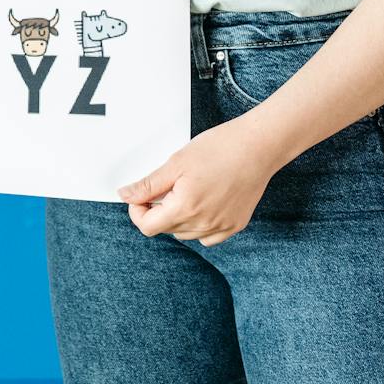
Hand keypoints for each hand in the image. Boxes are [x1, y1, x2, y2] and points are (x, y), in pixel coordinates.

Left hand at [121, 118, 279, 245]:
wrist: (258, 146)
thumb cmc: (220, 148)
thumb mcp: (176, 163)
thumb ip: (148, 185)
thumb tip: (125, 196)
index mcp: (185, 208)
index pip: (147, 227)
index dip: (137, 210)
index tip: (141, 196)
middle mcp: (203, 224)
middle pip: (165, 229)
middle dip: (158, 210)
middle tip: (166, 186)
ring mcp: (221, 227)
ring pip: (185, 233)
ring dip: (177, 218)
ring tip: (186, 190)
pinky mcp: (235, 225)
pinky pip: (208, 237)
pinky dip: (199, 225)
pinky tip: (202, 204)